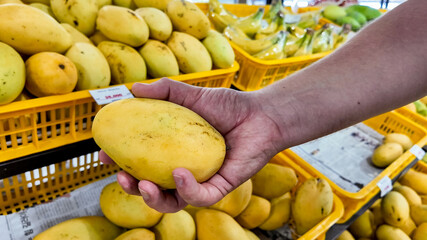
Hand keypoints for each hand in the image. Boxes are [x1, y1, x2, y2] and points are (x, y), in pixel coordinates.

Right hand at [100, 78, 285, 212]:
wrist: (260, 115)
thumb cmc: (228, 106)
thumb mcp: (191, 95)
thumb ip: (164, 90)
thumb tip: (132, 88)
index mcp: (174, 152)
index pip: (143, 163)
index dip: (121, 164)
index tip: (104, 156)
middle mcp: (185, 170)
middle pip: (153, 189)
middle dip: (132, 189)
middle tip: (121, 178)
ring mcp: (202, 181)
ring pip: (173, 202)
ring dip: (153, 198)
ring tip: (143, 184)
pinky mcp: (221, 188)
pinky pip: (199, 197)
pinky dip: (186, 189)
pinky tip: (179, 173)